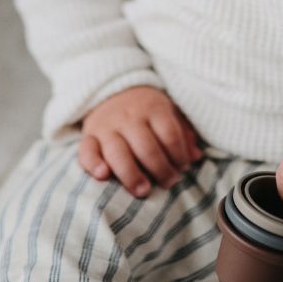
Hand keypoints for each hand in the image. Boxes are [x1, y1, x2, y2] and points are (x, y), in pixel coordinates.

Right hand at [79, 85, 203, 197]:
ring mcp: (106, 126)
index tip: (183, 169)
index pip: (169, 134)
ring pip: (117, 152)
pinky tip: (103, 175)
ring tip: (143, 190)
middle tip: (168, 184)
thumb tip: (195, 156)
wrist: (112, 91)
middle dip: (160, 169)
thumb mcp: (169, 112)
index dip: (179, 155)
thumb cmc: (147, 109)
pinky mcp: (88, 135)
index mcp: (153, 108)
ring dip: (131, 174)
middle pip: (145, 146)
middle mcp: (129, 116)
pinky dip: (92, 164)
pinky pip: (86, 150)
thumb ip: (183, 133)